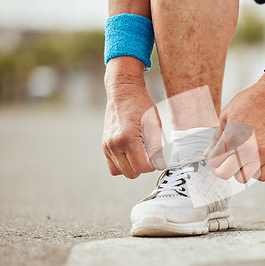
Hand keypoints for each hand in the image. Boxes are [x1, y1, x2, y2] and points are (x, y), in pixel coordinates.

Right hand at [102, 58, 165, 178]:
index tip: (158, 157)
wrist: (123, 92)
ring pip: (121, 172)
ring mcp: (107, 146)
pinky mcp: (104, 146)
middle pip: (132, 173)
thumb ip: (156, 148)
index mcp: (128, 138)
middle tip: (149, 154)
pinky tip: (131, 153)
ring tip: (140, 152)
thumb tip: (160, 166)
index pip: (142, 167)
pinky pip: (113, 166)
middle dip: (143, 167)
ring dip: (133, 167)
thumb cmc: (142, 106)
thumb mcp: (154, 125)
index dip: (153, 165)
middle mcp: (114, 144)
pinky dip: (123, 164)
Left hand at [205, 72, 264, 181]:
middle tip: (224, 160)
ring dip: (238, 170)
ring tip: (240, 158)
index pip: (213, 161)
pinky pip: (262, 176)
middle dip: (221, 167)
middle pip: (225, 173)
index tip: (216, 152)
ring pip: (243, 178)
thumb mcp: (225, 115)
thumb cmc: (248, 102)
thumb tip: (207, 154)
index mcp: (231, 138)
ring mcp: (260, 154)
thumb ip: (216, 137)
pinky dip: (256, 172)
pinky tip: (253, 161)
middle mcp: (245, 149)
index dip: (212, 157)